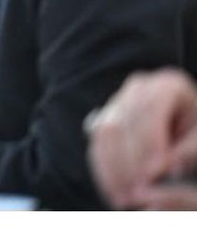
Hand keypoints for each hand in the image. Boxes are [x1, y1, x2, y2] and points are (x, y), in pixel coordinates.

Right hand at [88, 68, 196, 208]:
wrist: (188, 129)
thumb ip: (189, 151)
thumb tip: (167, 167)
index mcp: (168, 86)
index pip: (150, 112)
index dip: (148, 143)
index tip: (152, 175)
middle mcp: (139, 87)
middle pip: (123, 123)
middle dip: (126, 162)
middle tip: (134, 194)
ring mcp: (119, 99)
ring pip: (105, 132)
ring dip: (111, 168)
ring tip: (122, 198)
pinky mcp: (105, 116)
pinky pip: (97, 141)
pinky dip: (103, 167)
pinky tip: (112, 189)